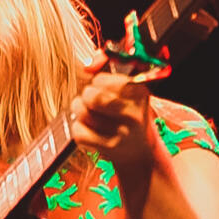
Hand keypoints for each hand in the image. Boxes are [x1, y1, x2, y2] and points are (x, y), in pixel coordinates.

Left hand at [71, 51, 157, 176]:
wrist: (140, 153)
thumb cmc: (129, 114)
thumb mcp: (128, 91)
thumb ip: (108, 67)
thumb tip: (88, 64)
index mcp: (140, 93)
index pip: (101, 79)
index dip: (96, 82)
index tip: (101, 88)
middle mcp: (134, 113)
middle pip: (91, 95)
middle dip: (86, 96)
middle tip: (94, 102)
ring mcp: (122, 133)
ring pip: (81, 111)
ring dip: (80, 111)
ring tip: (91, 116)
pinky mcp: (108, 148)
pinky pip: (78, 130)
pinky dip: (79, 129)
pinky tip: (91, 132)